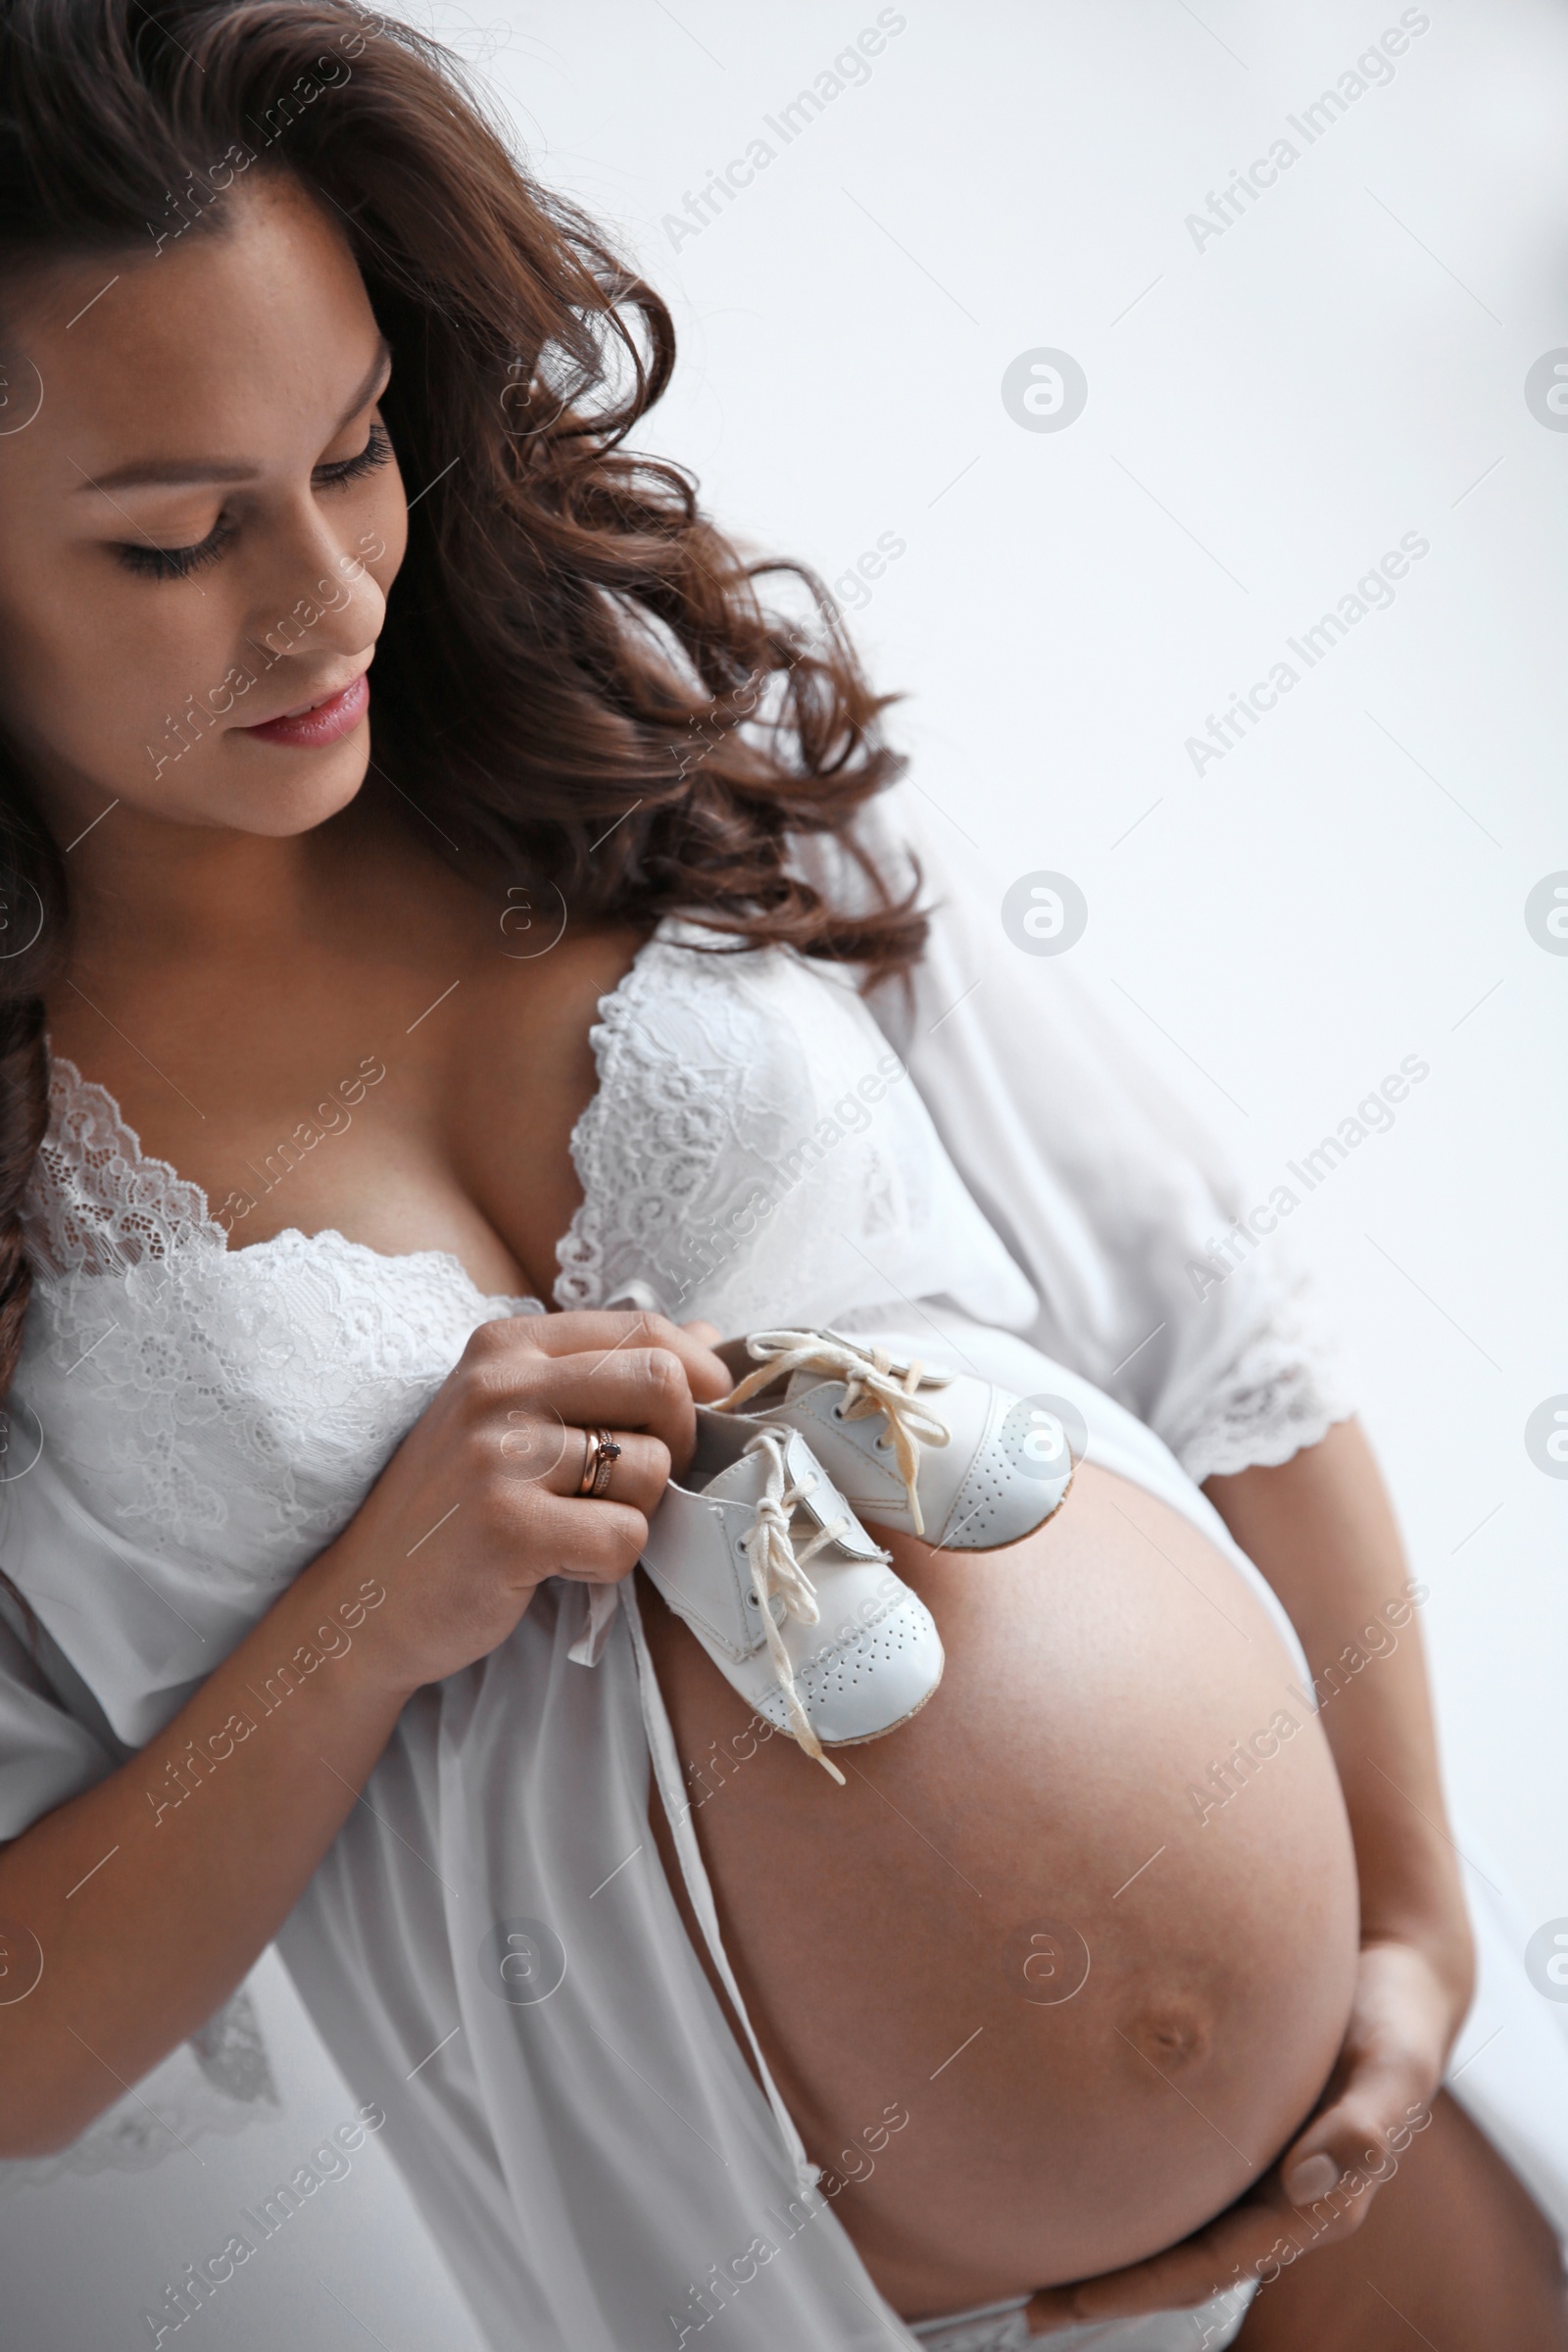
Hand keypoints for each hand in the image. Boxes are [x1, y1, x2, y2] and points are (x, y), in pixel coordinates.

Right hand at [325, 1310, 730, 1698]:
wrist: (369, 1596)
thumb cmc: (459, 1503)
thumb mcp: (515, 1412)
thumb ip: (605, 1369)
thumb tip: (710, 1333)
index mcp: (506, 1345)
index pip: (643, 1328)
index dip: (698, 1372)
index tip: (705, 1412)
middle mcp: (499, 1387)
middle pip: (662, 1385)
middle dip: (682, 1439)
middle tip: (645, 1480)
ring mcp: (497, 1457)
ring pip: (651, 1467)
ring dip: (637, 1513)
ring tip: (579, 1527)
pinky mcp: (506, 1529)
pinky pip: (624, 1538)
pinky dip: (610, 1564)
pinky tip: (561, 1565)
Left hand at [1022, 1937, 1467, 2332]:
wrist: (1392, 1975)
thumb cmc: (1392, 2019)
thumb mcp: (1391, 2065)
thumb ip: (1362, 2125)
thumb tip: (1305, 2180)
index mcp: (1317, 2204)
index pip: (1217, 2264)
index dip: (1150, 2286)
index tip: (1083, 2301)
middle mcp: (1278, 2201)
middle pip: (1183, 2266)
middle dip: (1113, 2292)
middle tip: (1033, 2311)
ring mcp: (1254, 2173)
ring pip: (1174, 2232)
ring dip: (1111, 2259)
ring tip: (1035, 2274)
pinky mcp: (1237, 2137)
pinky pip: (1176, 2183)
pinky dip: (1125, 2196)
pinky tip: (1076, 2188)